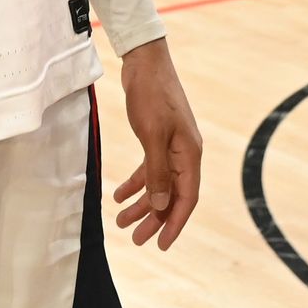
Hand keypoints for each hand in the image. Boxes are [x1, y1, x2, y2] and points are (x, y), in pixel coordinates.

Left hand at [114, 39, 201, 248]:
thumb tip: (162, 204)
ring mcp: (171, 146)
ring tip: (121, 221)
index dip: (175, 223)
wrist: (145, 63)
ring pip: (159, 184)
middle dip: (154, 218)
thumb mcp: (152, 135)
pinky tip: (119, 195)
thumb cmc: (152, 96)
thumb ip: (158, 171)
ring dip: (142, 203)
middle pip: (172, 195)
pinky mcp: (157, 138)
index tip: (160, 244)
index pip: (187, 197)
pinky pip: (150, 169)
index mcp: (189, 154)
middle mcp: (184, 153)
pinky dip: (136, 184)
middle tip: (135, 239)